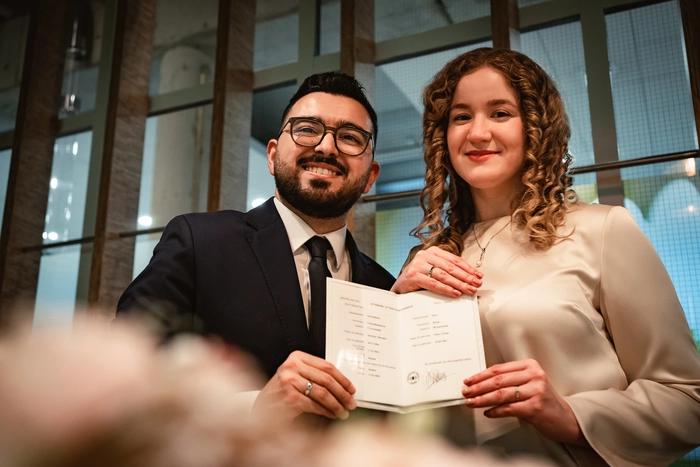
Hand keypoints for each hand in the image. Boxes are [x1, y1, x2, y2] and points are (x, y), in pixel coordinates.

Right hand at [252, 351, 356, 423]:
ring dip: (337, 405)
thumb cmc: (280, 394)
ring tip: (343, 412)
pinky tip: (332, 415)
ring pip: (323, 393)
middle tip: (351, 402)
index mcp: (296, 357)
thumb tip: (343, 386)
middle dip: (343, 393)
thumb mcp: (296, 377)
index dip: (343, 379)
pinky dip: (327, 411)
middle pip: (327, 379)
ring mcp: (290, 382)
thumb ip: (314, 376)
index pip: (326, 366)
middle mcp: (292, 367)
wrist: (260, 409)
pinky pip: (316, 405)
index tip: (351, 388)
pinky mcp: (290, 398)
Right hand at [391, 246, 482, 296]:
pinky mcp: (414, 275)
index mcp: (432, 252)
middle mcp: (425, 255)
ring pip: (444, 275)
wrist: (399, 288)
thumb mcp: (433, 271)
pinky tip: (455, 293)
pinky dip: (446, 289)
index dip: (468, 268)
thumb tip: (468, 279)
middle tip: (476, 284)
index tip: (478, 275)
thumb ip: (447, 271)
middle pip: (450, 267)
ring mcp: (418, 265)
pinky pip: (434, 283)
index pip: (454, 259)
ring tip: (469, 290)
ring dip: (459, 284)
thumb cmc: (418, 280)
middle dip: (466, 277)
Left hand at [462, 359, 587, 446]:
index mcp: (530, 366)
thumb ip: (510, 380)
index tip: (469, 380)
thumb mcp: (529, 383)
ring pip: (501, 394)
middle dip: (478, 387)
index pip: (499, 369)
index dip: (481, 375)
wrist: (565, 418)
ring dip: (482, 399)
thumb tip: (481, 383)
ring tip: (471, 402)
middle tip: (466, 392)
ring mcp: (535, 391)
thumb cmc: (543, 400)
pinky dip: (495, 411)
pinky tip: (487, 412)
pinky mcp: (535, 407)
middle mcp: (534, 376)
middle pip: (498, 381)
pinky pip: (508, 408)